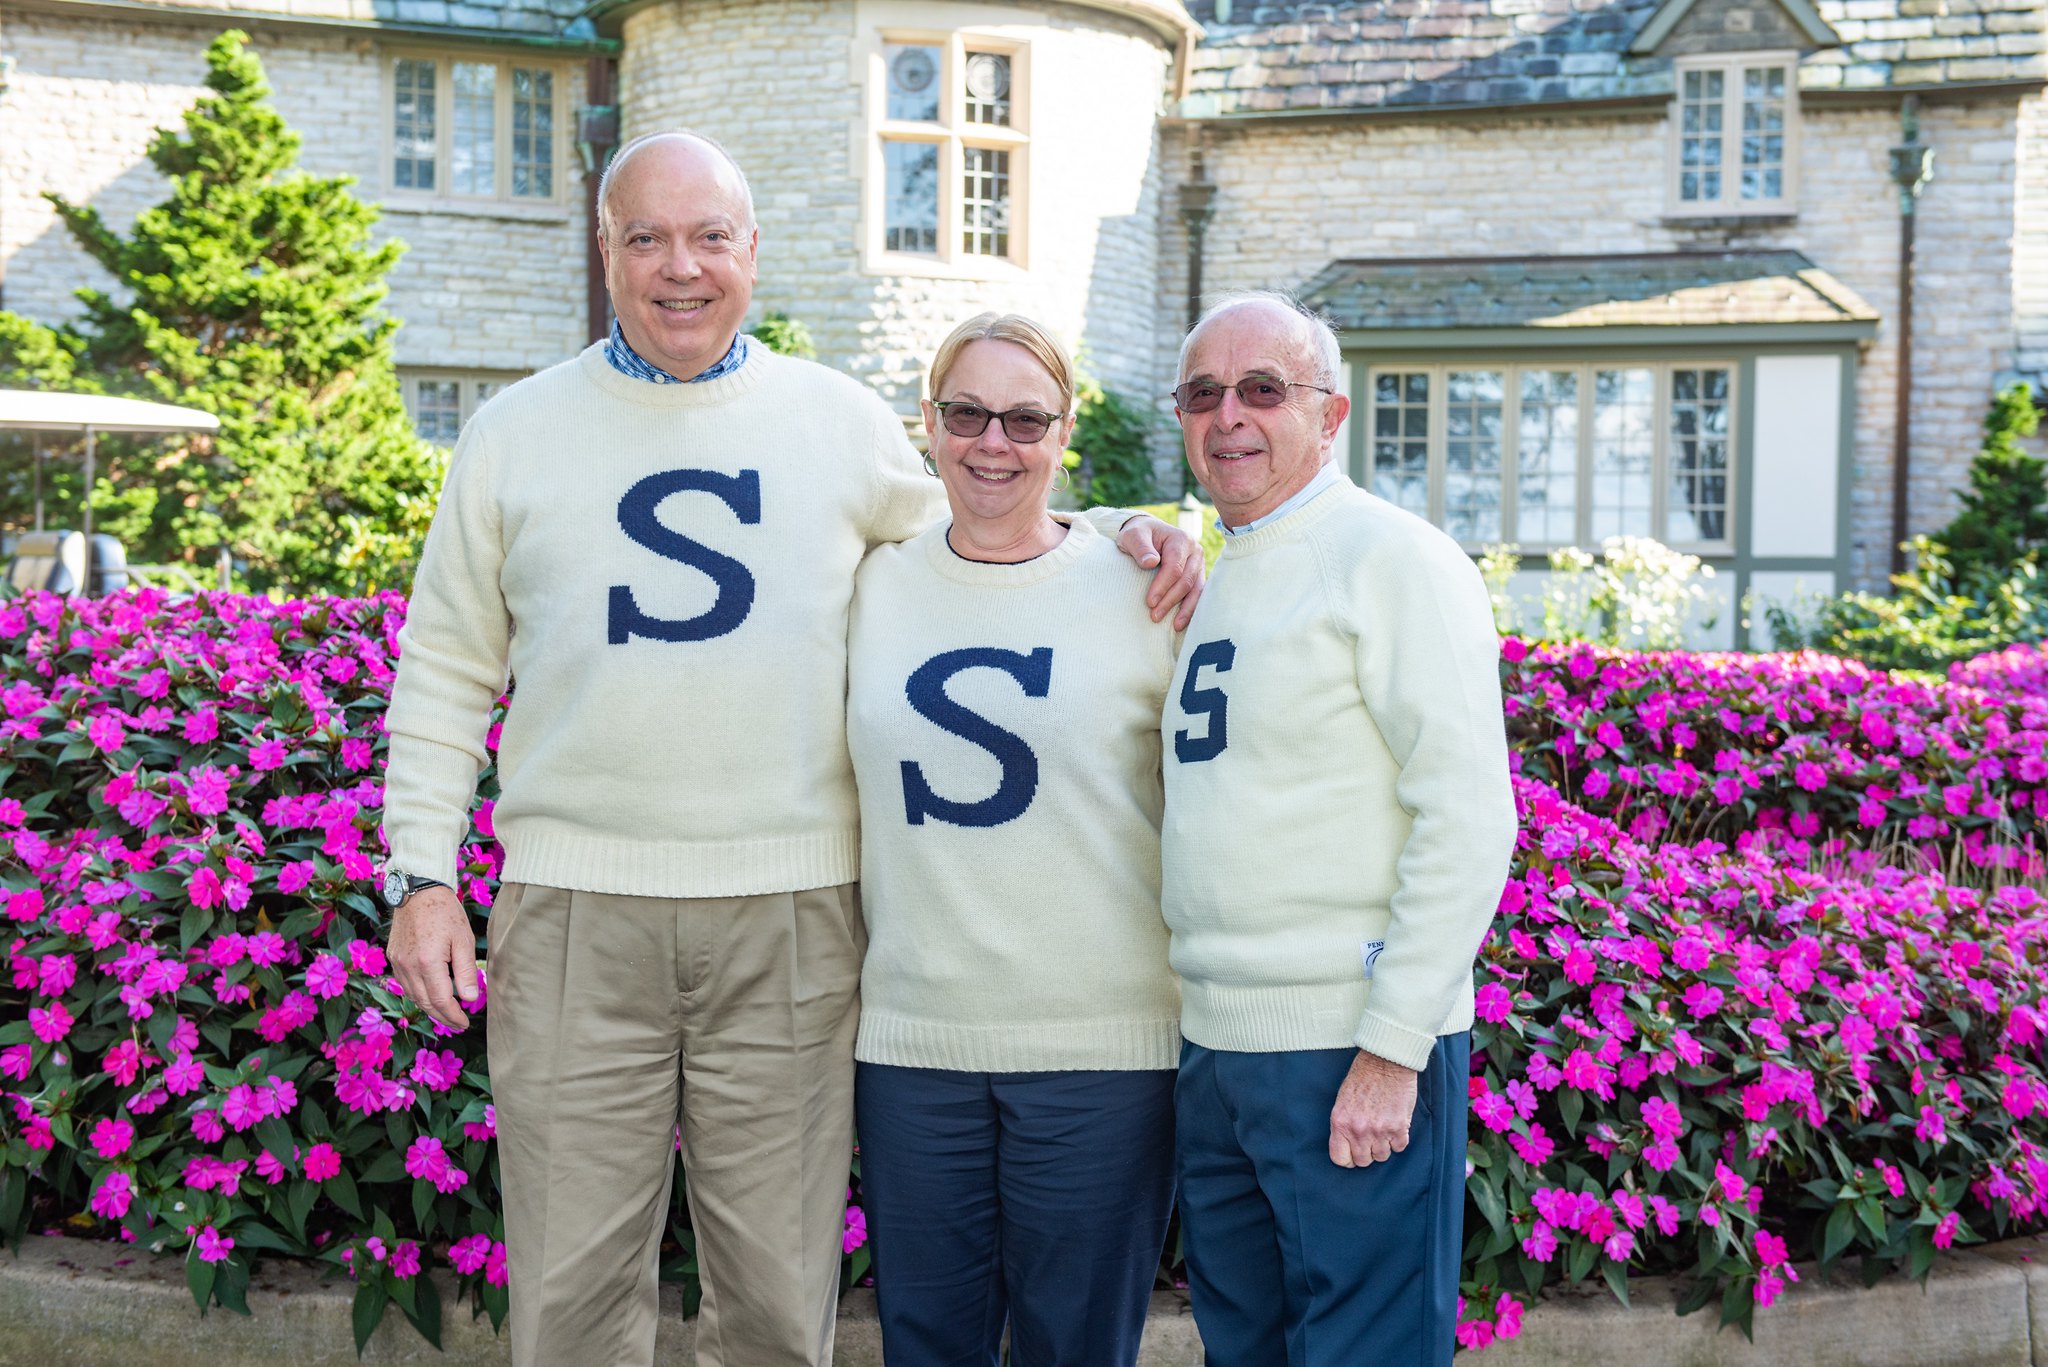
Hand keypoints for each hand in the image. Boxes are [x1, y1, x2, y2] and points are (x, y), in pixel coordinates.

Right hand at [388, 884, 478, 1030]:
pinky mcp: (393, 958)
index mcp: (428, 962)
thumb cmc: (445, 913)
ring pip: (413, 996)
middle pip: (425, 1003)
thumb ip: (466, 971)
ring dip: (430, 1008)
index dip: (453, 1016)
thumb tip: (469, 999)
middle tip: (458, 1024)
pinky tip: (431, 995)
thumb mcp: (463, 939)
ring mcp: (398, 963)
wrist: (419, 891)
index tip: (465, 1023)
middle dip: (443, 1017)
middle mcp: (408, 966)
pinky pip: (405, 985)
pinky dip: (419, 994)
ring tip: (447, 1013)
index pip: (441, 1001)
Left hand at [1116, 514, 1205, 628]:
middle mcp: (1195, 551)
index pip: (1175, 567)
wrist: (1148, 533)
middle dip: (1171, 600)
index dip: (1163, 586)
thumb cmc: (1138, 534)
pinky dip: (1191, 608)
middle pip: (1186, 581)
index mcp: (1181, 540)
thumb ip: (1140, 546)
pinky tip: (1183, 622)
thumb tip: (1151, 562)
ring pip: (1196, 590)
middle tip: (1155, 616)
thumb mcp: (1132, 535)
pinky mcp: (1198, 575)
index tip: (1149, 602)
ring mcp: (1199, 564)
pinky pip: (1198, 594)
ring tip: (1175, 626)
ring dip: (1185, 609)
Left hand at [1329, 1050, 1418, 1168]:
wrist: (1385, 1061)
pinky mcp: (1399, 1127)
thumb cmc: (1362, 1077)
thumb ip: (1344, 1125)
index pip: (1340, 1158)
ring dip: (1384, 1146)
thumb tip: (1348, 1145)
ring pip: (1382, 1157)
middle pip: (1363, 1161)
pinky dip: (1398, 1140)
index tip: (1353, 1154)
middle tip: (1371, 1139)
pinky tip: (1395, 1125)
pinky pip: (1399, 1148)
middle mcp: (1358, 1130)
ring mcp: (1379, 1131)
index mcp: (1340, 1123)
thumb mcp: (1342, 1101)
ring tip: (1383, 1128)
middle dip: (1367, 1153)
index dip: (1348, 1158)